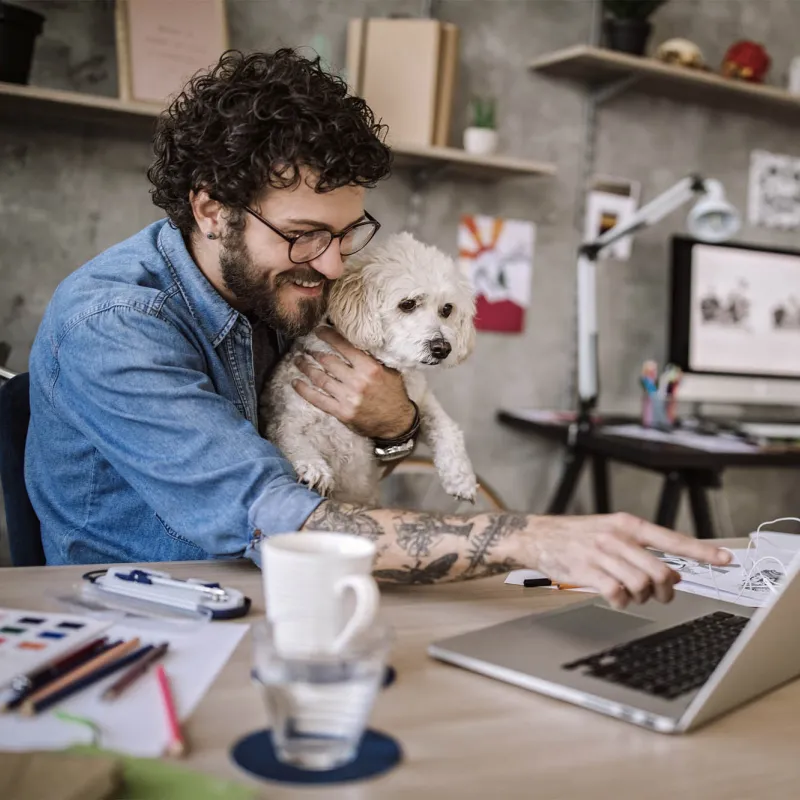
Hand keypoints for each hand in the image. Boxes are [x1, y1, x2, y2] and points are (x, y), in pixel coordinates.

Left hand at [293, 326, 414, 438]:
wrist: (397, 423)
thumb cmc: (394, 394)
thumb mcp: (390, 371)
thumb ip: (372, 359)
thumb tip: (355, 343)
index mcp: (370, 368)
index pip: (344, 347)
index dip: (329, 336)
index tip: (319, 330)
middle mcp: (357, 381)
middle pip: (328, 361)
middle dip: (314, 352)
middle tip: (305, 347)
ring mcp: (348, 398)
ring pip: (320, 378)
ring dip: (306, 368)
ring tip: (298, 360)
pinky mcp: (341, 412)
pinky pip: (318, 399)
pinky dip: (304, 391)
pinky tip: (296, 383)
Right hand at [520, 513, 731, 609]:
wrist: (537, 536)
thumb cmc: (576, 535)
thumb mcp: (611, 532)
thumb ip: (640, 549)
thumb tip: (672, 572)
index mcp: (627, 524)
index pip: (672, 539)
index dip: (701, 551)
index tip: (726, 559)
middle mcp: (617, 537)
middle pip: (660, 571)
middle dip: (666, 590)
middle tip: (660, 594)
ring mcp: (601, 554)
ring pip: (641, 585)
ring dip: (642, 597)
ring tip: (632, 594)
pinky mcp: (586, 571)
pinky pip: (617, 593)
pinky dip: (621, 601)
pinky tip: (615, 596)